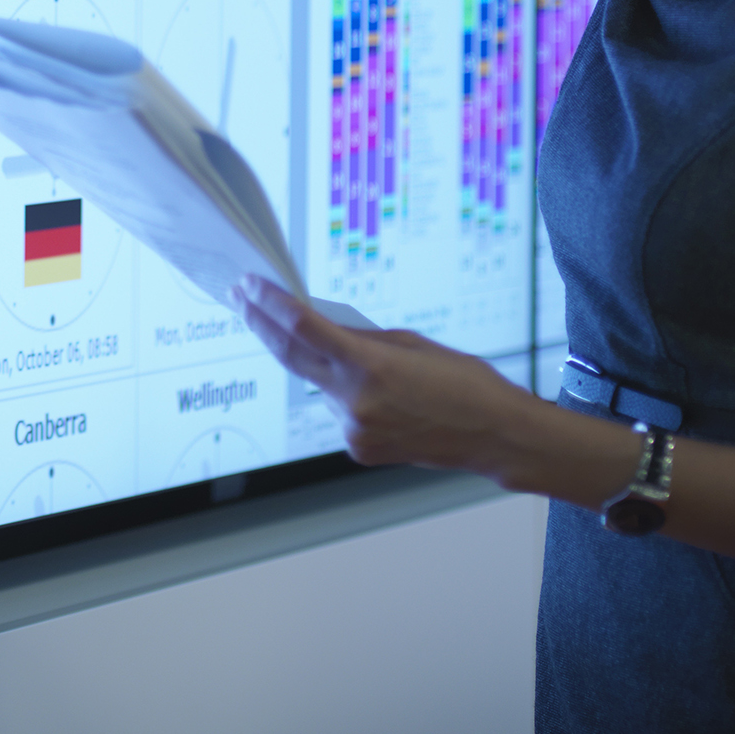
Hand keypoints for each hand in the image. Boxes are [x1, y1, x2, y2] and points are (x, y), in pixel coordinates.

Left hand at [234, 277, 531, 474]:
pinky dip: (347, 394)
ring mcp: (354, 429)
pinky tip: (383, 396)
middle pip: (291, 356)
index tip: (250, 285)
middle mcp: (354, 400)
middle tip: (241, 299)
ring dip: (324, 366)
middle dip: (262, 324)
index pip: (303, 327)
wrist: (493, 434)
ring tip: (366, 363)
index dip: (270, 303)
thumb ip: (360, 336)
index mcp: (369, 365)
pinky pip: (339, 410)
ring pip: (321, 385)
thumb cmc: (464, 383)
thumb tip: (320, 325)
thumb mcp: (411, 343)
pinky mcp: (358, 448)